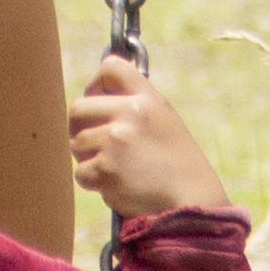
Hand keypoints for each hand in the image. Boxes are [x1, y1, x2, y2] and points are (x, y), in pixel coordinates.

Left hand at [68, 56, 230, 217]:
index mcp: (147, 98)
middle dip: (81, 128)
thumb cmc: (177, 164)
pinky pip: (81, 173)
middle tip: (97, 145)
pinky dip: (94, 183)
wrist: (192, 202)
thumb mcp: (164, 120)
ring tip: (116, 169)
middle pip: (79, 109)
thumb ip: (134, 104)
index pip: (110, 67)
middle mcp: (130, 113)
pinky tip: (118, 186)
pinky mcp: (106, 170)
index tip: (99, 101)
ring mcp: (116, 141)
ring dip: (89, 159)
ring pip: (77, 143)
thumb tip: (95, 93)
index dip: (97, 84)